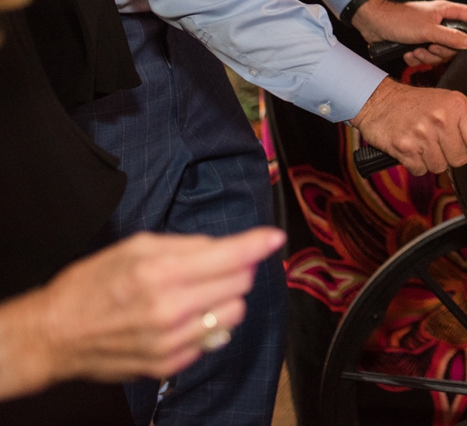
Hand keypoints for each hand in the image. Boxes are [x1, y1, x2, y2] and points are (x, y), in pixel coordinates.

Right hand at [0, 228, 284, 398]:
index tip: (275, 238)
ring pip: (233, 313)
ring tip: (198, 293)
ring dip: (226, 299)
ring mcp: (172, 340)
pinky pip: (213, 340)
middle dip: (237, 269)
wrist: (57, 334)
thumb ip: (186, 245)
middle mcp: (171, 308)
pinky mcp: (170, 363)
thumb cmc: (93, 284)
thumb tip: (225, 246)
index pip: (231, 256)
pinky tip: (184, 317)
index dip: (259, 243)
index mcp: (162, 273)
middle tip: (218, 266)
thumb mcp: (135, 247)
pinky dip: (208, 325)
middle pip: (241, 284)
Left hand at [350, 0, 466, 67]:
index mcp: (445, 11)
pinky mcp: (418, 43)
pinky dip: (417, 58)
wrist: (373, 25)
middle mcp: (439, 22)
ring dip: (427, 57)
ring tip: (416, 50)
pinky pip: (426, 57)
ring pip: (440, 53)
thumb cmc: (398, 20)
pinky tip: (408, 53)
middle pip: (456, 42)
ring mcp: (429, 33)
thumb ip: (451, 37)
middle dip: (442, 50)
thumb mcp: (428, 30)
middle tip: (431, 47)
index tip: (461, 41)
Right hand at [350, 77, 466, 175]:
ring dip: (432, 159)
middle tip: (438, 139)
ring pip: (440, 167)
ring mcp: (421, 135)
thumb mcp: (453, 99)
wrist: (378, 101)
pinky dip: (416, 164)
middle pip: (461, 159)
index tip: (461, 138)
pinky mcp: (404, 148)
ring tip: (424, 142)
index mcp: (457, 106)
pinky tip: (412, 148)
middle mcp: (441, 119)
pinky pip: (420, 170)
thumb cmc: (418, 102)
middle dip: (451, 153)